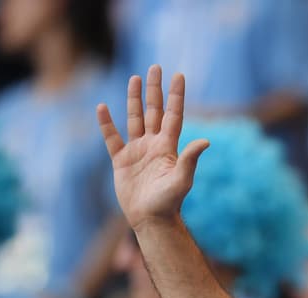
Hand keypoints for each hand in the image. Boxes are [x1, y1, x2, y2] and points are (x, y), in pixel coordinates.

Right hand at [97, 66, 209, 232]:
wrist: (151, 220)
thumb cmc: (169, 203)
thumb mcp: (182, 180)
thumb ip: (190, 159)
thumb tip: (206, 141)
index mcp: (168, 147)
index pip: (173, 114)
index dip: (176, 95)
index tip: (178, 75)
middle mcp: (153, 145)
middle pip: (153, 110)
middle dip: (155, 89)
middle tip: (155, 67)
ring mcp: (136, 151)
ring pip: (134, 119)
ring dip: (134, 99)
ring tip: (134, 78)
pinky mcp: (121, 161)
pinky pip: (112, 137)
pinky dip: (106, 123)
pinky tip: (102, 107)